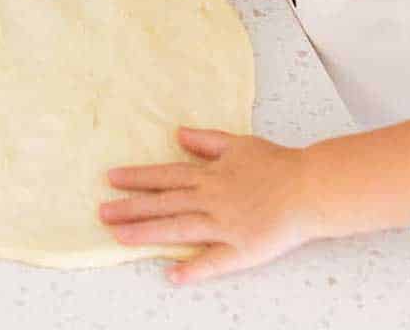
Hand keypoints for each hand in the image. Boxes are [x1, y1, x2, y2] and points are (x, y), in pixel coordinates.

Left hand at [101, 130, 317, 282]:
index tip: (111, 178)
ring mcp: (224, 225)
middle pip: (164, 203)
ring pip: (179, 228)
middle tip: (101, 212)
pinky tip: (172, 275)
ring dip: (148, 233)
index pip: (166, 175)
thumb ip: (206, 141)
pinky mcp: (242, 249)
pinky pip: (214, 261)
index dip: (137, 178)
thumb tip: (178, 134)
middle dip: (131, 207)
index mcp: (210, 175)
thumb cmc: (276, 164)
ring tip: (120, 237)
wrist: (308, 187)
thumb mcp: (238, 143)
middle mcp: (211, 199)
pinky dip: (193, 268)